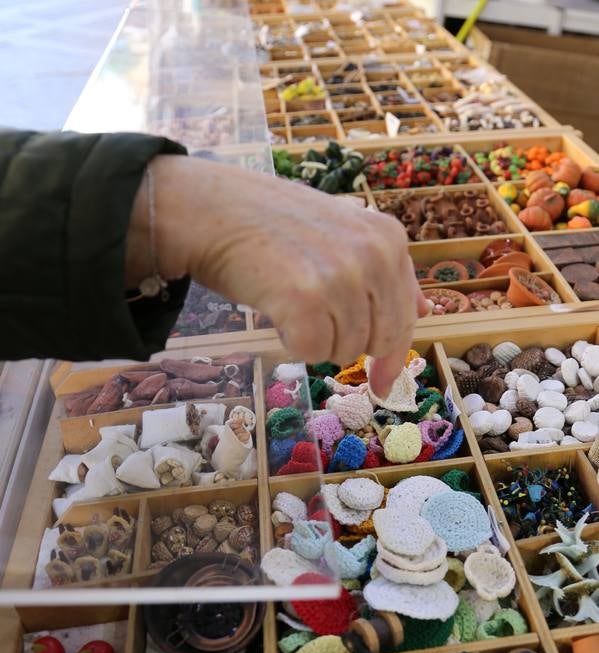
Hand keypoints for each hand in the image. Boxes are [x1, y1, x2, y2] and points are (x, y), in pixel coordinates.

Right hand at [126, 155, 427, 397]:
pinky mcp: (304, 298)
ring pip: (344, 350)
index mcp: (387, 237)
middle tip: (314, 323)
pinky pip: (312, 353)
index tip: (382, 382)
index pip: (405, 316)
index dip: (392, 355)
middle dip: (348, 345)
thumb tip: (425, 311)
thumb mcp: (344, 235)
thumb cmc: (273, 226)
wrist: (211, 210)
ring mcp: (340, 276)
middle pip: (379, 341)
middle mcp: (371, 254)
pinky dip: (292, 344)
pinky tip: (277, 314)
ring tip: (290, 303)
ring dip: (316, 340)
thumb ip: (386, 271)